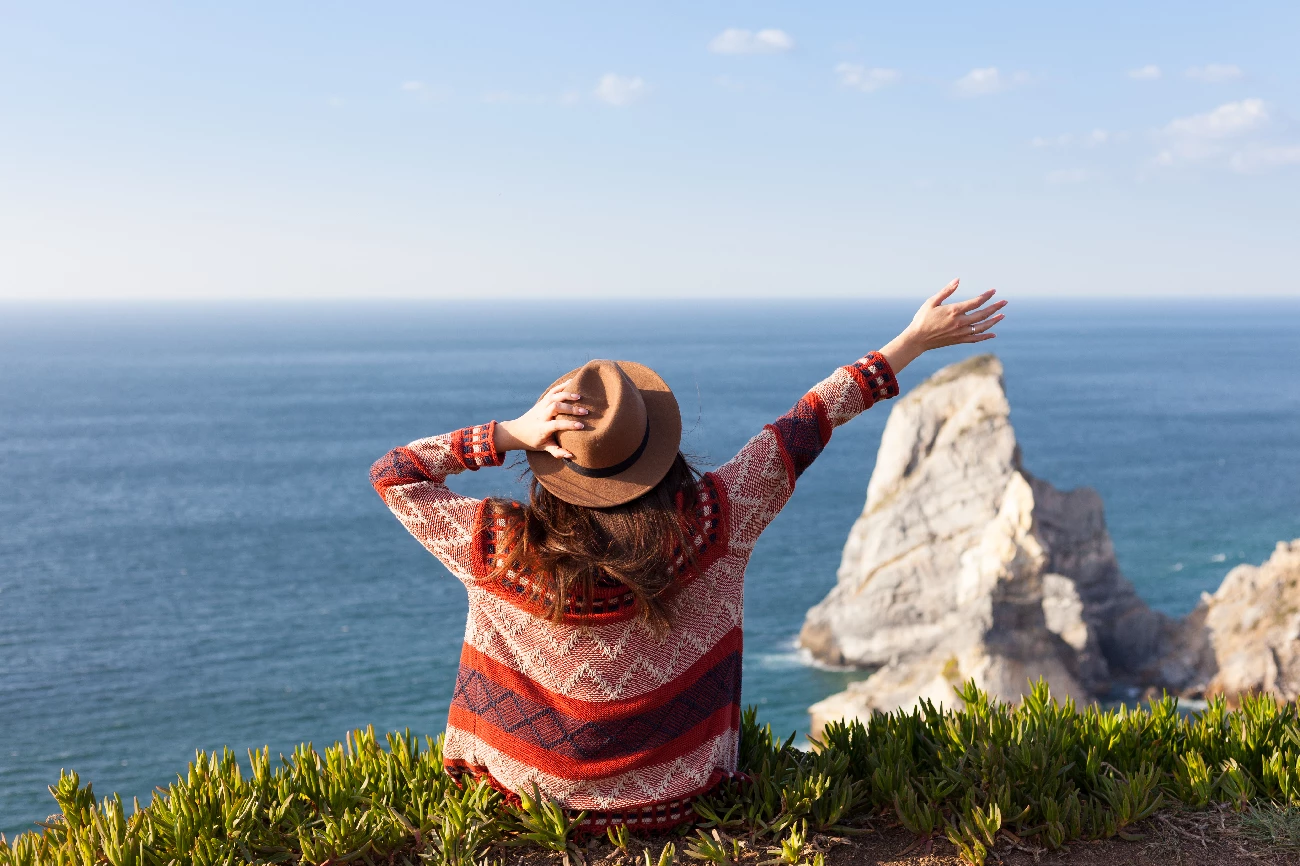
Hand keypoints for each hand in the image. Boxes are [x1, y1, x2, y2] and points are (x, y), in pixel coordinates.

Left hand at [494, 381, 588, 458]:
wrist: (517, 431)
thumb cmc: (533, 441)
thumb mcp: (544, 448)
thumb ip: (557, 452)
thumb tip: (571, 455)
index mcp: (542, 429)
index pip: (556, 424)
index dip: (569, 424)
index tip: (581, 426)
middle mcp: (541, 415)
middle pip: (555, 407)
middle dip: (571, 409)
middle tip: (585, 412)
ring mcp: (541, 406)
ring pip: (554, 397)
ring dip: (567, 395)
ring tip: (580, 397)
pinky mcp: (542, 401)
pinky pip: (552, 391)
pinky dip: (562, 386)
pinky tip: (573, 382)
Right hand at [880, 278, 1006, 373]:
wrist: (917, 339)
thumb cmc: (922, 319)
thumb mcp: (932, 302)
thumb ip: (946, 291)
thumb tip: (958, 280)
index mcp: (954, 311)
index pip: (976, 302)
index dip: (986, 296)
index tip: (993, 291)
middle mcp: (960, 323)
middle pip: (983, 314)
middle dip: (995, 307)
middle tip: (1005, 302)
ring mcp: (960, 333)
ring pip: (982, 327)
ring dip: (993, 321)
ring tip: (1002, 315)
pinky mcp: (958, 340)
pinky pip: (975, 339)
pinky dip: (985, 336)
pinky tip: (993, 334)